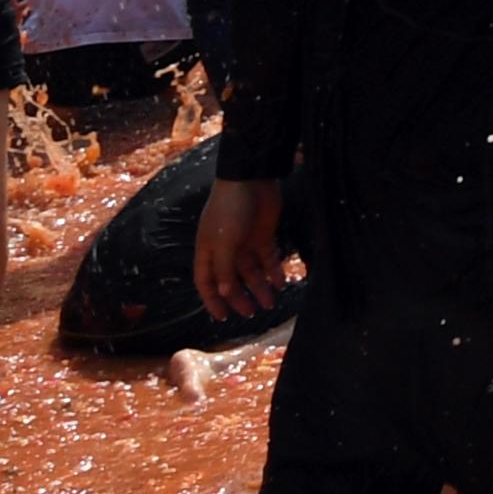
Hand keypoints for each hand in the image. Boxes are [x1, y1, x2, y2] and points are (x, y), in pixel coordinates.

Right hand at [193, 178, 288, 320]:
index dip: (213, 301)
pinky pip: (268, 259)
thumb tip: (222, 294)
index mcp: (208, 252)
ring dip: (260, 288)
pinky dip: (273, 271)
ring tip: (270, 303)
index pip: (207, 283)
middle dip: (241, 298)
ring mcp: (245, 243)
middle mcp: (225, 251)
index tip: (223, 318)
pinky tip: (281, 283)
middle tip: (253, 313)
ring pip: (251, 272)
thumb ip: (223, 268)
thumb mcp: (224, 241)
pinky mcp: (263, 235)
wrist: (252, 178)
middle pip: (231, 281)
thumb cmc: (230, 209)